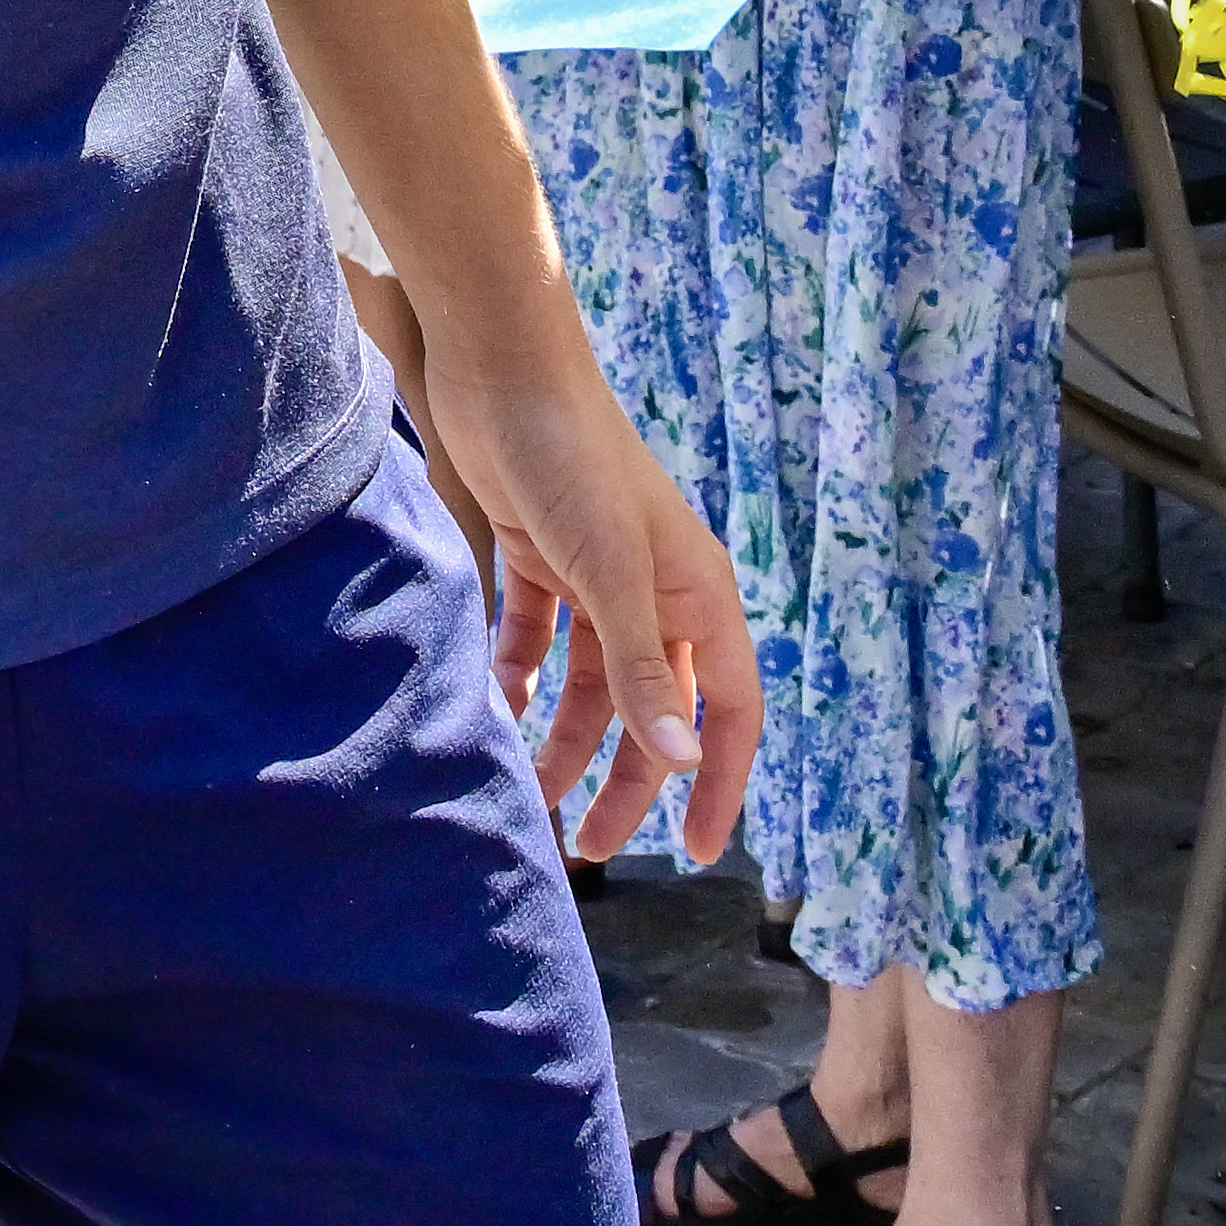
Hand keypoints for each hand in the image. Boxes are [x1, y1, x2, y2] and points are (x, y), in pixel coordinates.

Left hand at [402, 328, 757, 866]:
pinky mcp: (540, 560)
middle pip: (654, 712)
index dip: (722, 780)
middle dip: (627, 782)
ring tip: (531, 796)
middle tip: (587, 846)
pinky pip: (536, 644)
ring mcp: (597, 579)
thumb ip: (643, 667)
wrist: (503, 373)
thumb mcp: (611, 572)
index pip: (731, 708)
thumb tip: (684, 757)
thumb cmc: (573, 461)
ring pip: (592, 687)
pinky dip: (518, 681)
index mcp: (698, 595)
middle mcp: (656, 594)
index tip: (699, 851)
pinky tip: (494, 713)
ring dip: (565, 741)